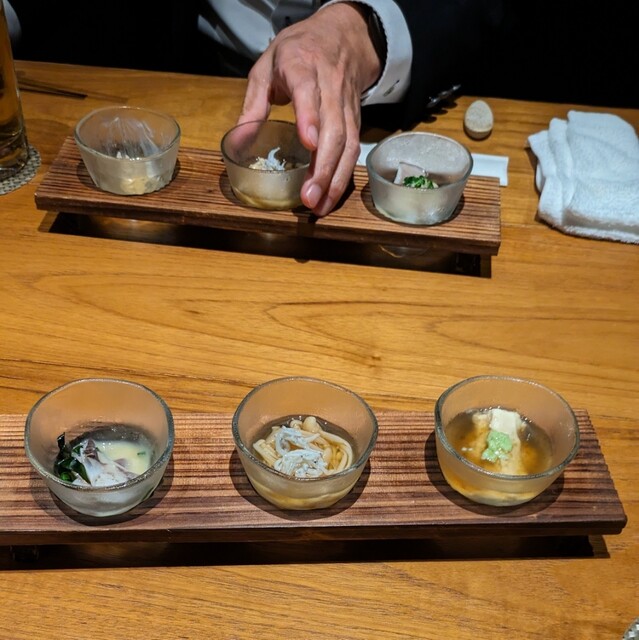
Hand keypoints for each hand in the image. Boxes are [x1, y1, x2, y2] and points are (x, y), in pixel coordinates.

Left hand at [238, 3, 381, 216]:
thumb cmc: (298, 52)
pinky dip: (344, 176)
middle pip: (334, 130)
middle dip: (323, 167)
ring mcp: (346, 105)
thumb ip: (253, 105)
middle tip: (309, 198)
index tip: (309, 143)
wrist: (343, 36)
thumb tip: (238, 142)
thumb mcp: (266, 67)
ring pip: (348, 144)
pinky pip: (353, 149)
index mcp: (302, 66)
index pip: (308, 91)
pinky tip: (331, 196)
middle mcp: (330, 86)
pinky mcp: (356, 119)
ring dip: (336, 179)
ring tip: (320, 206)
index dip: (310, 117)